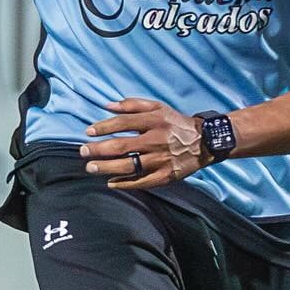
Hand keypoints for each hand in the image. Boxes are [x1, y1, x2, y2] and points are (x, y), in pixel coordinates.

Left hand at [80, 99, 207, 188]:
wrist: (206, 142)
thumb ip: (133, 105)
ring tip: (91, 168)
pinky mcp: (166, 176)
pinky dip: (125, 184)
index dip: (103, 128)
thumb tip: (107, 105)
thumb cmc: (176, 123)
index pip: (122, 123)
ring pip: (129, 166)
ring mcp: (161, 160)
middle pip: (121, 147)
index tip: (88, 132)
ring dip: (106, 168)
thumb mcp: (158, 107)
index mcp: (154, 121)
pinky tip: (111, 183)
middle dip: (99, 150)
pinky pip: (142, 182)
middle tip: (83, 152)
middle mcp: (156, 140)